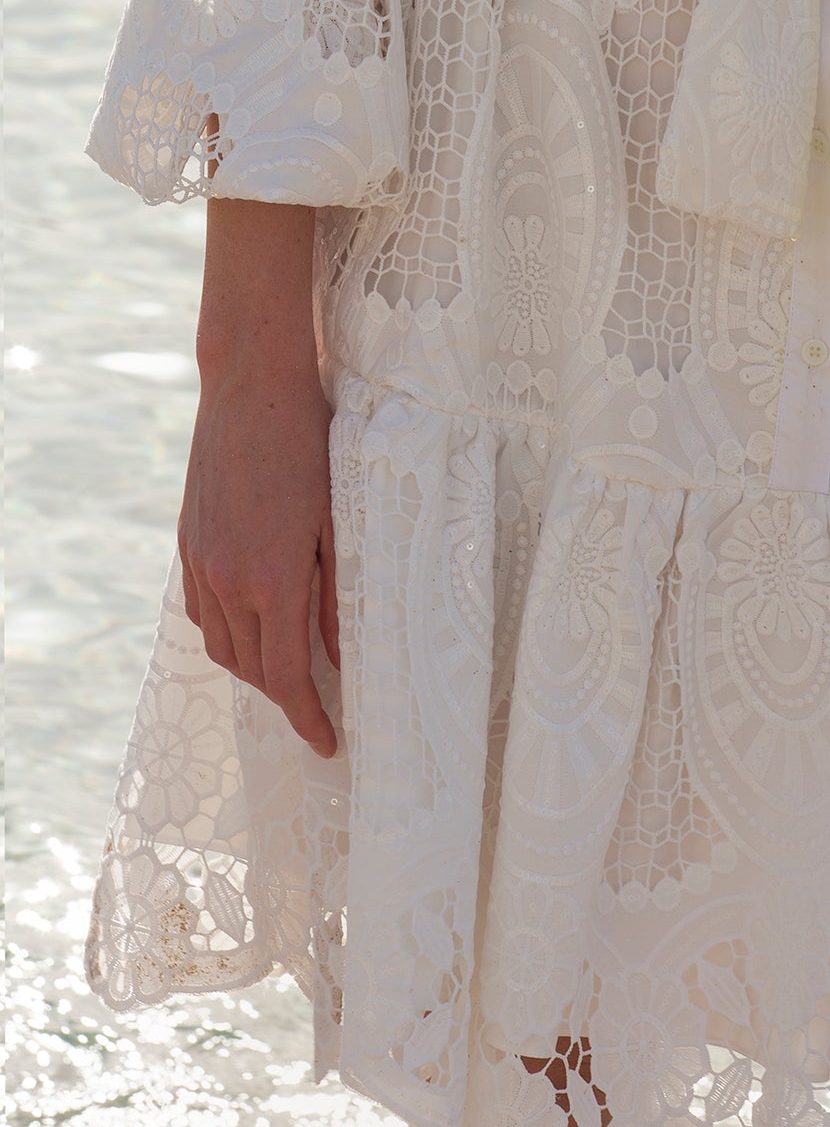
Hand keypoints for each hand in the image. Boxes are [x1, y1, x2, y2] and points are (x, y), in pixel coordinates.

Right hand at [178, 200, 339, 757]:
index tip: (329, 743)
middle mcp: (228, 580)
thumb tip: (343, 654)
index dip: (308, 717)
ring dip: (253, 667)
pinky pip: (200, 610)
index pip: (287, 675)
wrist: (253, 383)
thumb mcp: (343, 519)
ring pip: (220, 644)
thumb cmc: (313, 442)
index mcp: (274, 579)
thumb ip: (340, 593)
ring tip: (289, 672)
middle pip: (251, 668)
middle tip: (319, 709)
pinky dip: (227, 631)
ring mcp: (200, 562)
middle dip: (284, 697)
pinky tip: (252, 624)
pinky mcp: (188, 543)